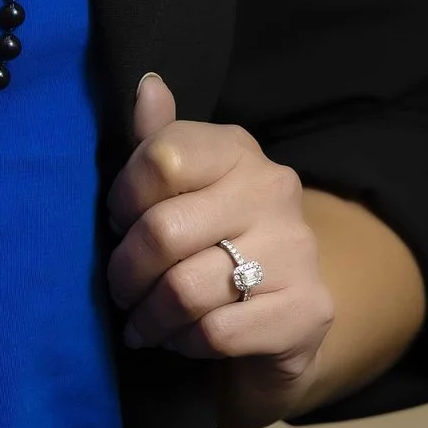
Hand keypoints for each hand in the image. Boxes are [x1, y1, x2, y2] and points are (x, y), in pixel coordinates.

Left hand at [106, 71, 332, 427]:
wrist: (279, 328)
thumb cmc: (212, 250)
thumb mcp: (180, 194)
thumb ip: (159, 142)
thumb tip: (145, 84)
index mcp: (238, 150)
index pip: (160, 158)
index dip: (123, 202)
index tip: (119, 227)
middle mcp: (275, 190)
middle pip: (163, 231)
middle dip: (125, 273)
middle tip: (122, 291)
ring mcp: (298, 250)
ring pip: (184, 289)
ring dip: (150, 317)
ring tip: (145, 323)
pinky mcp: (308, 311)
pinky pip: (216, 332)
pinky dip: (186, 343)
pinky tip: (185, 340)